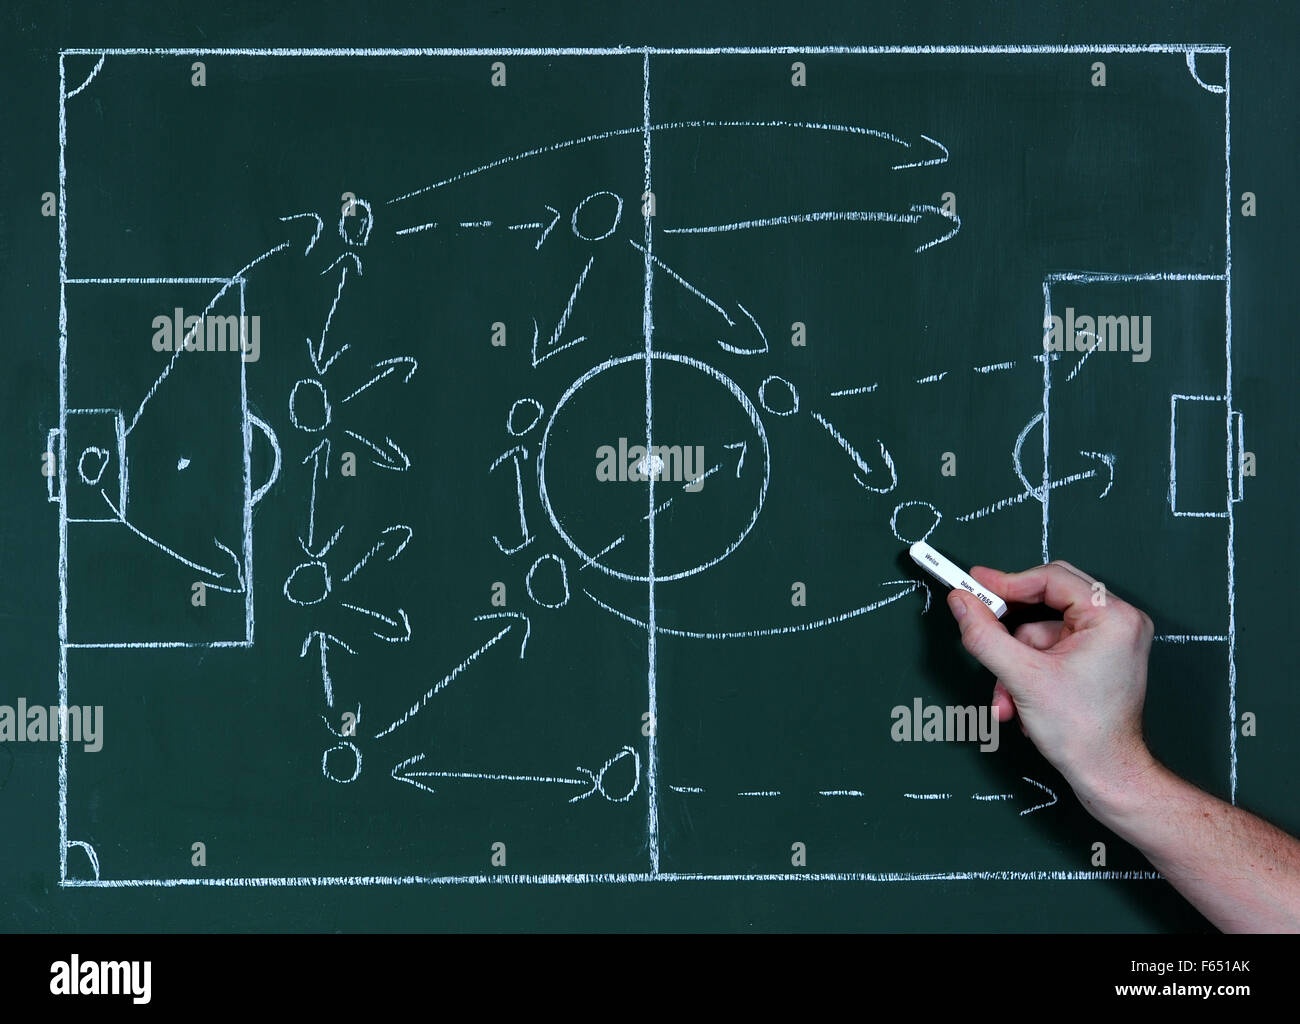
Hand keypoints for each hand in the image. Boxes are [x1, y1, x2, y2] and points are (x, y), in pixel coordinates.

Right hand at [945, 560, 1158, 802]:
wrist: (1107, 778)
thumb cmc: (1082, 732)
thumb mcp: (1022, 678)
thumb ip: (985, 635)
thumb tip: (959, 600)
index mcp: (1113, 617)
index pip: (1050, 579)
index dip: (1006, 583)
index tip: (972, 585)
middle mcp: (1117, 623)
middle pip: (1045, 602)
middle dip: (1010, 635)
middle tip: (978, 626)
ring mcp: (1108, 642)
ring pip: (1040, 634)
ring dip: (1015, 666)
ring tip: (1008, 701)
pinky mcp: (1096, 660)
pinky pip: (1049, 651)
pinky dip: (1028, 674)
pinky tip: (1022, 704)